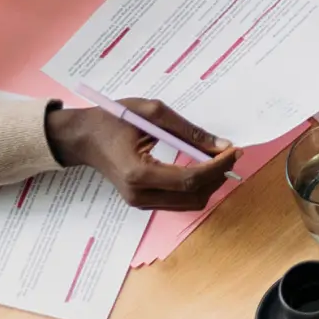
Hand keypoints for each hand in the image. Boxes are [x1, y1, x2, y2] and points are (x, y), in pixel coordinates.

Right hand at [46, 99, 240, 209]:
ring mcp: (139, 203)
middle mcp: (139, 195)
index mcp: (138, 173)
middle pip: (193, 196)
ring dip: (209, 184)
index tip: (235, 150)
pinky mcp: (141, 202)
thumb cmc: (114, 119)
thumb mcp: (153, 114)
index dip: (217, 167)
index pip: (189, 179)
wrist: (84, 137)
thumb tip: (221, 145)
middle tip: (231, 153)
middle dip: (217, 176)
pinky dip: (195, 187)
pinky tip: (201, 167)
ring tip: (219, 159)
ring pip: (188, 203)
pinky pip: (177, 201)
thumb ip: (188, 131)